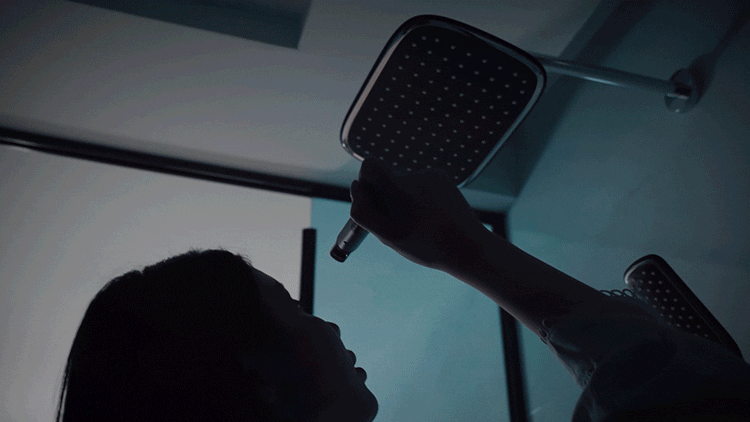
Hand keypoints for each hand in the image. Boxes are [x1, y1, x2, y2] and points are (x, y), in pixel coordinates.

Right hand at [349, 159, 487, 269]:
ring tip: (421, 225)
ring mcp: (431, 176)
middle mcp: (414, 176)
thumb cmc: (425, 244)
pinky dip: (422, 199)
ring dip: (407, 201)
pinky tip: (433, 217)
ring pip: (406, 185)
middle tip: (400, 223)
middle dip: (388, 198)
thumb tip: (357, 186)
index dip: (367, 183)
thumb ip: (363, 210)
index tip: (374, 201)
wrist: (468, 246)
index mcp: (398, 187)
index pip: (370, 166)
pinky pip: (422, 185)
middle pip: (388, 179)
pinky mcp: (443, 179)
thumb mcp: (385, 234)